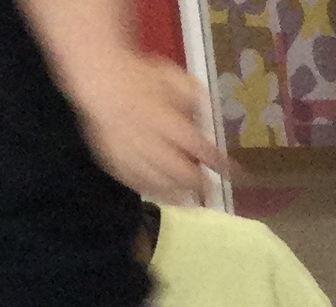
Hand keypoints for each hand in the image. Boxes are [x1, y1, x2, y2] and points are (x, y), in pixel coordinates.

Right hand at [45, 31, 226, 197]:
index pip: (200, 149)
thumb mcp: (174, 78)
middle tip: (212, 191)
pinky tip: (167, 196)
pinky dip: (155, 192)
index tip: (236, 175)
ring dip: (180, 194)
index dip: (219, 164)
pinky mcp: (116, 163)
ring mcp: (131, 155)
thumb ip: (194, 97)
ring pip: (160, 183)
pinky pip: (138, 183)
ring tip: (192, 200)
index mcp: (167, 120)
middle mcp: (150, 141)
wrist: (99, 78)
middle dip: (200, 185)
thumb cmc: (141, 77)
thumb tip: (209, 120)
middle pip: (182, 173)